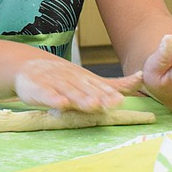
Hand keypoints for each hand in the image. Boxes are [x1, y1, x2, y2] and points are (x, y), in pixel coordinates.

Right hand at [14, 57, 142, 111]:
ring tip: (91, 105)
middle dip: (98, 97)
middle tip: (111, 104)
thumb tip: (141, 79)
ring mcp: (55, 83)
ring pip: (69, 92)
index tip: (120, 101)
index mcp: (85, 79)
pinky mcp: (39, 89)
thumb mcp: (90, 80)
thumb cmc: (65, 78)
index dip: (109, 95)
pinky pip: (46, 94)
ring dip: (80, 98)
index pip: (99, 87)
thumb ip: (114, 84)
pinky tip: (60, 104)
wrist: (29, 67)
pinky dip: (53, 99)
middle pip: (86, 90)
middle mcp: (72, 80)